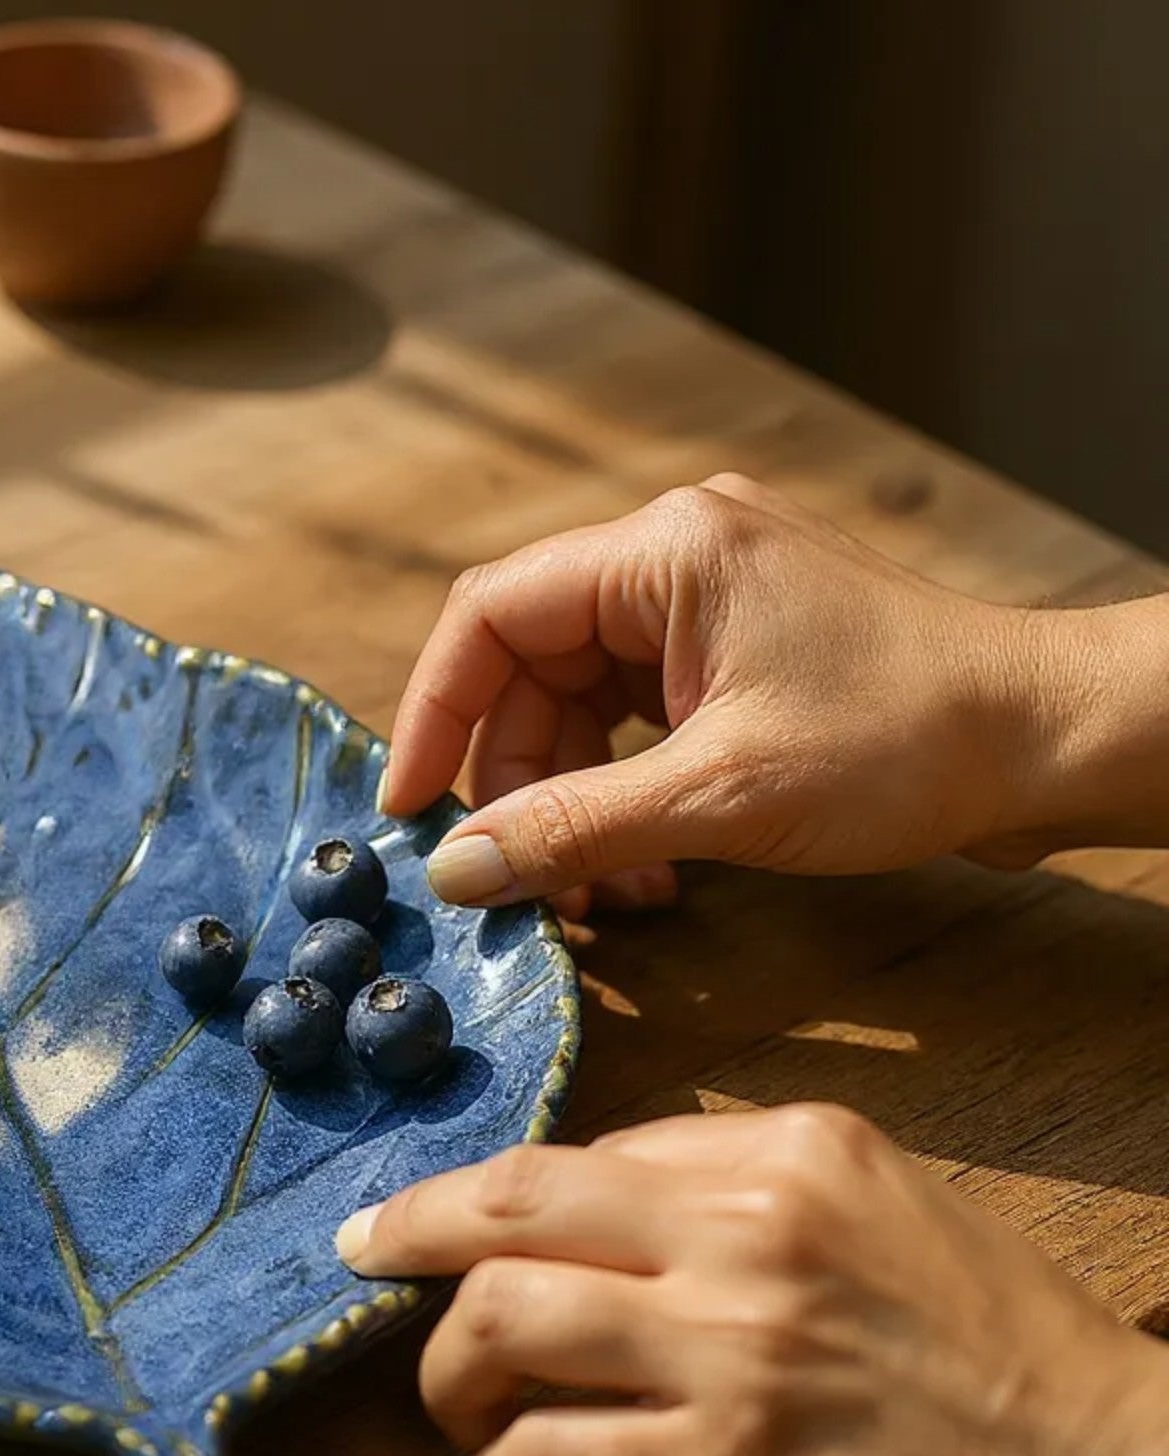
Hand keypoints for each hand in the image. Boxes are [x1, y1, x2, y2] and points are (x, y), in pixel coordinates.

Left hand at [335, 1105, 1168, 1455]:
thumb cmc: (1009, 1360)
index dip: (493, 1194)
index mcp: (791, 1153)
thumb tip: (606, 1204)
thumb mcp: (892, 1213)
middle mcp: (746, 1233)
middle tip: (362, 1256)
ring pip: (497, 1325)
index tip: (440, 1218)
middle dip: (408, 1230)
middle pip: (508, 1207)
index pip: (586, 1155)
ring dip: (447, 1375)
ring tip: (461, 1412)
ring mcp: (727, 1355)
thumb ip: (750, 1191)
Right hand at [382, 474, 1147, 915]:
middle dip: (513, 782)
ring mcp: (707, 604)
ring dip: (568, 805)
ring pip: (577, 705)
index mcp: (664, 552)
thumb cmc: (908, 743)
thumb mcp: (719, 796)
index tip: (412, 810)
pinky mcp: (734, 654)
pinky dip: (619, 796)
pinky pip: (632, 721)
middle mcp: (675, 558)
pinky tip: (640, 869)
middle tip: (516, 879)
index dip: (435, 712)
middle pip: (529, 667)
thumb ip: (572, 829)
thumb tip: (456, 871)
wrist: (1050, 742)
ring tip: (595, 895)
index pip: (491, 614)